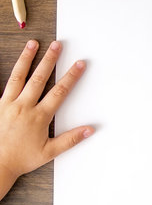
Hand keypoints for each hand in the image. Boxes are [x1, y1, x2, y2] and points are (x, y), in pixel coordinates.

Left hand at [0, 40, 93, 195]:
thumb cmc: (20, 159)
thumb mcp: (49, 152)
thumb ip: (70, 139)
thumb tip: (89, 130)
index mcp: (38, 116)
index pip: (59, 91)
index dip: (71, 76)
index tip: (79, 64)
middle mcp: (23, 107)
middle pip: (39, 78)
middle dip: (50, 60)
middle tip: (57, 45)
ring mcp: (8, 104)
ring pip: (19, 76)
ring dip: (27, 58)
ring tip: (33, 44)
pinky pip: (5, 84)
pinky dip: (10, 72)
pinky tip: (15, 64)